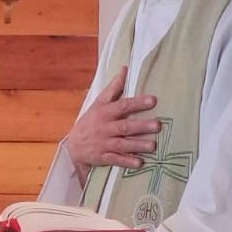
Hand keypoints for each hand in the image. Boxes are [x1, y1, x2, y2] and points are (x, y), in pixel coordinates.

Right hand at [65, 66, 160, 182]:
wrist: (74, 145)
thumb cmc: (91, 121)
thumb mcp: (99, 103)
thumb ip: (114, 88)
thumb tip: (125, 69)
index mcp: (104, 112)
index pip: (122, 106)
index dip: (137, 103)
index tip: (153, 100)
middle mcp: (104, 128)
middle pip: (124, 127)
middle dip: (141, 126)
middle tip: (157, 125)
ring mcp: (104, 143)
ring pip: (122, 144)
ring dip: (137, 145)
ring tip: (153, 145)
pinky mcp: (103, 157)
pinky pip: (116, 160)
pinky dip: (127, 161)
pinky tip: (139, 163)